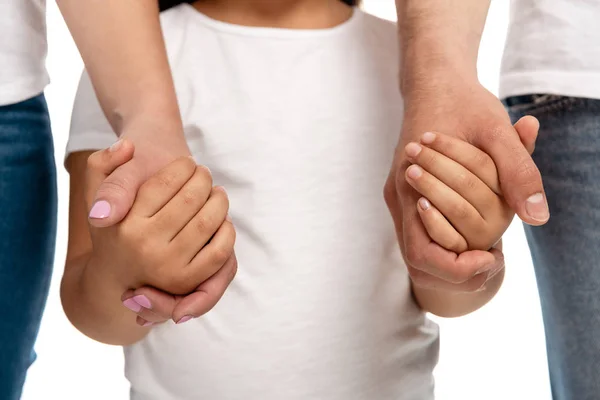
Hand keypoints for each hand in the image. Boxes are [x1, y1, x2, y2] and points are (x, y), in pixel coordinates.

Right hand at [84, 141, 236, 324]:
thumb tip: (126, 148)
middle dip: (203, 179)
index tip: (187, 163)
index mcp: (122, 223)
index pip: (165, 183)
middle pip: (190, 199)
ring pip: (207, 222)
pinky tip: (221, 218)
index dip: (182, 167)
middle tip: (204, 174)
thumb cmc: (116, 220)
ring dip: (219, 200)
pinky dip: (226, 230)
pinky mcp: (186, 282)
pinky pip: (219, 252)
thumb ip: (104, 163)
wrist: (118, 269)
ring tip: (216, 192)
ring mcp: (166, 269)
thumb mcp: (98, 188)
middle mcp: (143, 248)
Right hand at [384, 77, 545, 291]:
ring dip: (451, 258)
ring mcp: (399, 195)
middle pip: (419, 259)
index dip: (457, 268)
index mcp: (412, 185)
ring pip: (418, 249)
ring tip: (486, 250)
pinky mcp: (404, 193)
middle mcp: (399, 196)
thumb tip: (538, 217)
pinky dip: (446, 240)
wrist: (433, 80)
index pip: (423, 253)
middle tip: (494, 259)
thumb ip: (518, 171)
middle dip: (457, 270)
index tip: (492, 256)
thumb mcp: (497, 131)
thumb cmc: (464, 103)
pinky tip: (472, 231)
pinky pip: (420, 231)